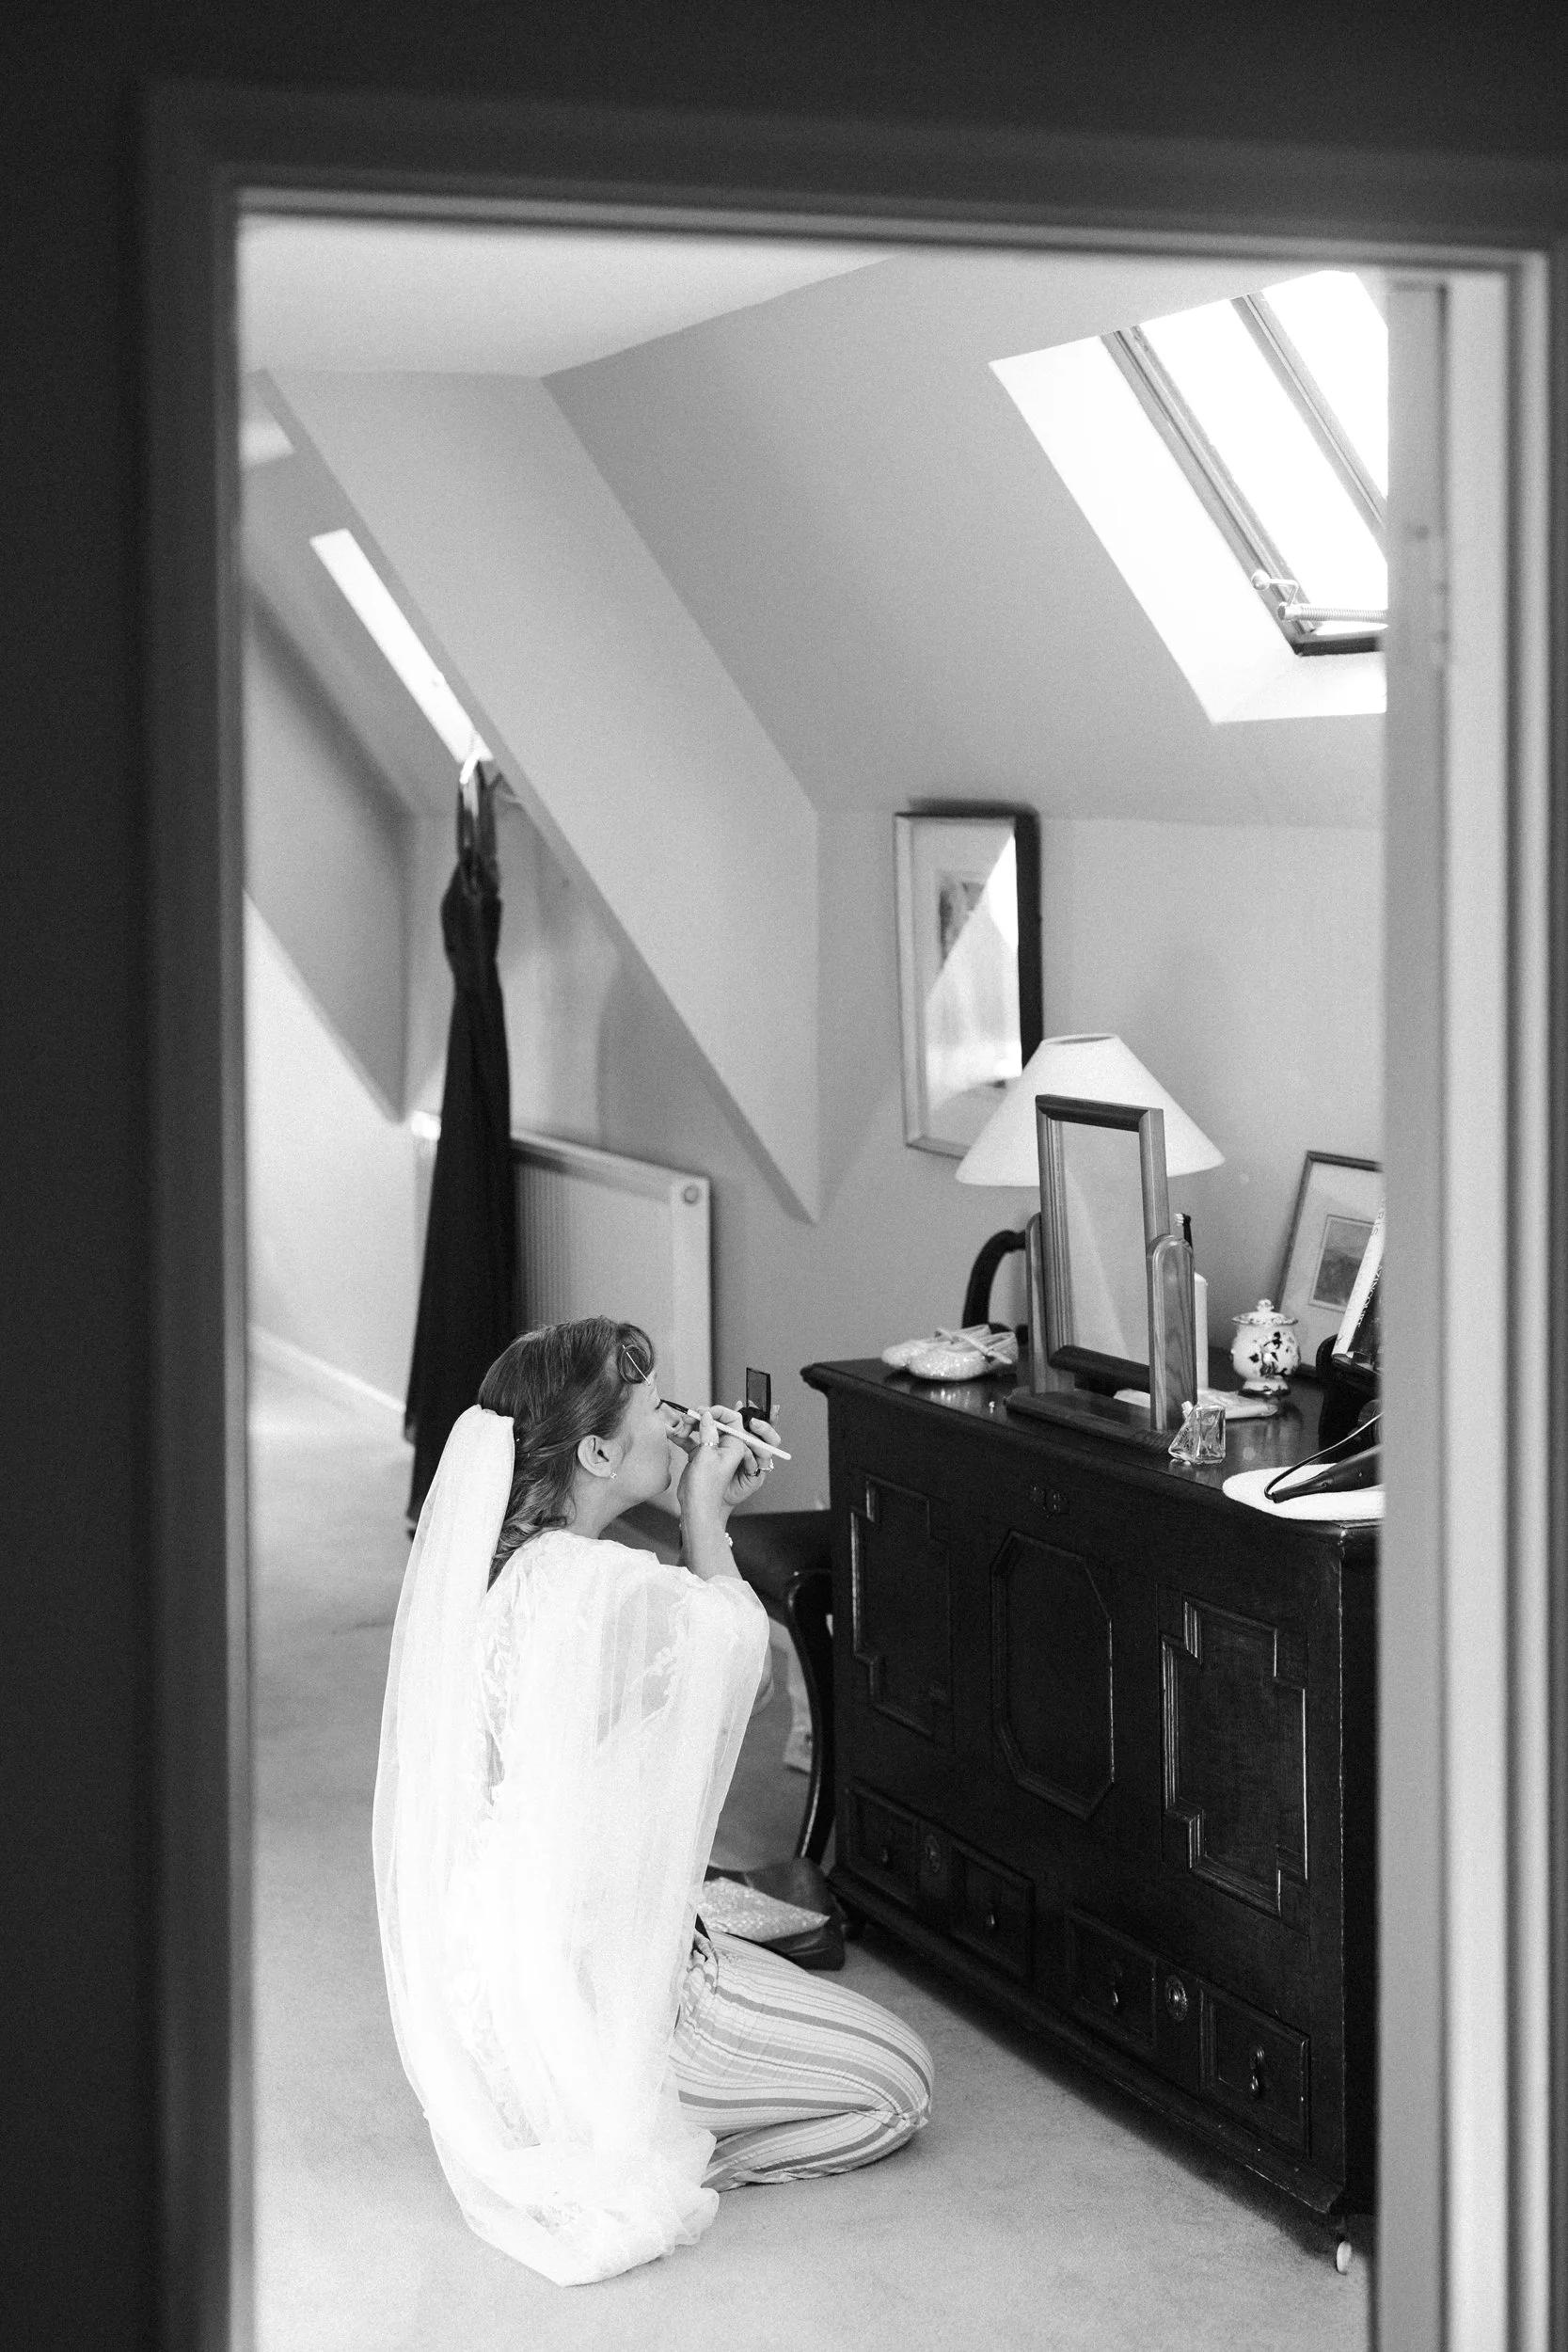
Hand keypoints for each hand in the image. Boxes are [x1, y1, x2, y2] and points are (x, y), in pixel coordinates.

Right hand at [677, 1407, 774, 1524]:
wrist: (695, 1508)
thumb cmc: (706, 1487)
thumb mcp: (706, 1455)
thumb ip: (707, 1432)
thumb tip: (707, 1415)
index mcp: (735, 1446)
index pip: (732, 1420)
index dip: (717, 1412)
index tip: (702, 1411)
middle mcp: (725, 1447)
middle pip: (714, 1423)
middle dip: (699, 1419)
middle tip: (686, 1419)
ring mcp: (712, 1451)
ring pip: (702, 1430)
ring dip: (688, 1427)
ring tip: (678, 1431)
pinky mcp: (700, 1456)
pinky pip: (692, 1441)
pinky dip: (683, 1438)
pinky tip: (672, 1435)